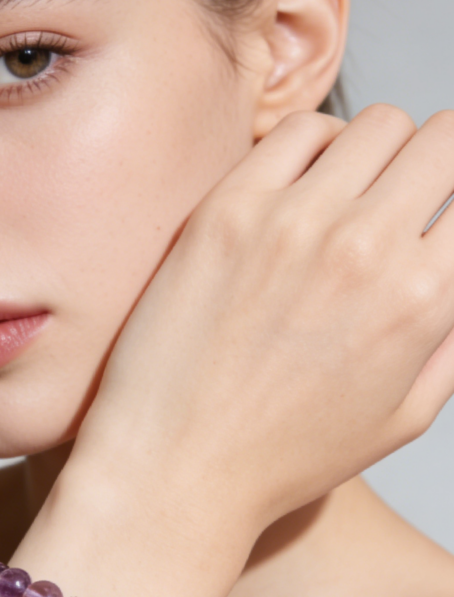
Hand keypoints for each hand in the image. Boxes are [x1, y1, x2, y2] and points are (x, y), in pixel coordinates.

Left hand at [70, 105, 453, 535]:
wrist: (176, 465)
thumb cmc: (282, 455)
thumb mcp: (402, 416)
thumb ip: (450, 336)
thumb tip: (450, 266)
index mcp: (422, 300)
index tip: (435, 221)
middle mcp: (364, 249)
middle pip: (442, 139)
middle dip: (434, 164)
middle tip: (401, 198)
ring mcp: (290, 223)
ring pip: (375, 126)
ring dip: (375, 153)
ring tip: (348, 194)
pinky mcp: (225, 213)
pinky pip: (296, 132)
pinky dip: (312, 148)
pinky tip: (297, 189)